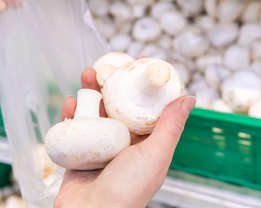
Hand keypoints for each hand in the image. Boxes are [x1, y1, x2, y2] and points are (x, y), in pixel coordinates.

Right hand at [54, 68, 194, 207]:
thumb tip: (189, 98)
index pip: (142, 110)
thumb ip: (171, 126)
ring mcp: (100, 150)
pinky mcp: (79, 156)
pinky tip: (71, 102)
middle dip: (109, 87)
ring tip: (86, 77)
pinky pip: (75, 130)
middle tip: (103, 69)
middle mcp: (123, 146)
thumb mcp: (156, 154)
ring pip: (94, 115)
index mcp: (145, 145)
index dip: (136, 89)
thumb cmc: (128, 191)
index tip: (131, 70)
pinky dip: (72, 115)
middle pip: (115, 109)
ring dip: (89, 94)